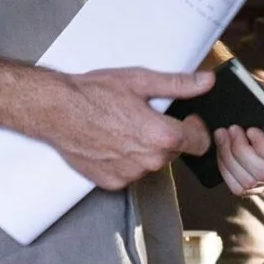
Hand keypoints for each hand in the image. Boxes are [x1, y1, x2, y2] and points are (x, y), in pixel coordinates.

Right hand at [44, 67, 214, 190]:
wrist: (57, 110)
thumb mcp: (140, 80)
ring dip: (146, 148)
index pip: (200, 143)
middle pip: (174, 152)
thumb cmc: (95, 93)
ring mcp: (130, 175)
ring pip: (152, 163)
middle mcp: (149, 161)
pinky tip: (111, 141)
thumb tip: (206, 82)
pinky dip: (126, 160)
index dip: (196, 128)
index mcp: (162, 136)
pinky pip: (130, 172)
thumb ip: (179, 84)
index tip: (186, 118)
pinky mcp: (112, 183)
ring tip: (124, 127)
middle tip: (145, 116)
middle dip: (167, 135)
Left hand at [211, 91, 263, 194]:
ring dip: (229, 157)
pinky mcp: (256, 185)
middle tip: (231, 129)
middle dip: (241, 150)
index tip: (251, 130)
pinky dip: (225, 168)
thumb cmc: (262, 101)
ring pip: (249, 181)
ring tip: (221, 135)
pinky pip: (238, 187)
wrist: (247, 107)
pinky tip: (222, 149)